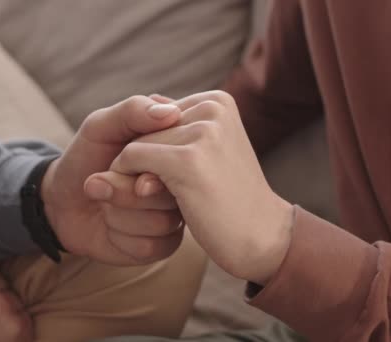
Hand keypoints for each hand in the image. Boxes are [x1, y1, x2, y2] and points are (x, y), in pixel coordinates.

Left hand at [42, 96, 183, 265]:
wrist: (62, 202)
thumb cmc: (85, 158)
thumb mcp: (101, 126)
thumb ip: (133, 112)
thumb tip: (171, 112)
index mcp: (176, 149)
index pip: (183, 152)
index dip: (144, 159)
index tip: (119, 158)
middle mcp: (183, 182)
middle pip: (174, 191)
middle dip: (124, 189)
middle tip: (96, 182)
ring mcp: (176, 215)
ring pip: (161, 221)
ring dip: (118, 212)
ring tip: (104, 203)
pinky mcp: (164, 245)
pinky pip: (151, 245)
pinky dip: (120, 235)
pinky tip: (111, 226)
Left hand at [90, 91, 294, 283]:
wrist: (261, 237)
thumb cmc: (229, 198)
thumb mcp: (209, 151)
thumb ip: (181, 124)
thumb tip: (152, 98)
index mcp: (217, 101)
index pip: (157, 115)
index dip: (156, 148)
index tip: (178, 174)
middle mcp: (212, 108)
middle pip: (145, 129)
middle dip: (145, 161)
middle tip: (172, 190)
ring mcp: (203, 133)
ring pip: (136, 144)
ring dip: (136, 174)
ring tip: (169, 196)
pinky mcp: (188, 160)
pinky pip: (131, 158)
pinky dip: (129, 180)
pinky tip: (149, 197)